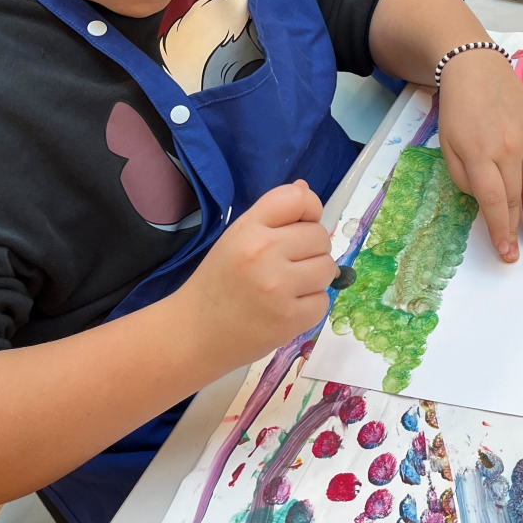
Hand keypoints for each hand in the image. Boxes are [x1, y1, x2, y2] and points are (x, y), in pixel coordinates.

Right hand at [172, 182, 335, 366]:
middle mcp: (264, 253)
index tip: (300, 225)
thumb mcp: (237, 237)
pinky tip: (288, 307)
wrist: (194, 334)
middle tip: (289, 263)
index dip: (309, 209)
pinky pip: (323, 301)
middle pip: (320, 235)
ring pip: (327, 267)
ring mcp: (278, 288)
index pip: (299, 199)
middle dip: (312, 248)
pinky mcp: (289, 319)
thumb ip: (273, 213)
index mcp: (249, 228)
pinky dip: (311, 305)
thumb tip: (306, 188)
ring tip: (290, 285)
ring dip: (315, 277)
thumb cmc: (218, 281)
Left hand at [437, 49, 522, 261]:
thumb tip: (484, 201)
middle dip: (517, 228)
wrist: (474, 67)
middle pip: (516, 197)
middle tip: (518, 251)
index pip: (493, 202)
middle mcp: (508, 147)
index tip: (504, 252)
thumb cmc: (457, 108)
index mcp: (479, 153)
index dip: (500, 230)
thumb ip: (462, 177)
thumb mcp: (447, 144)